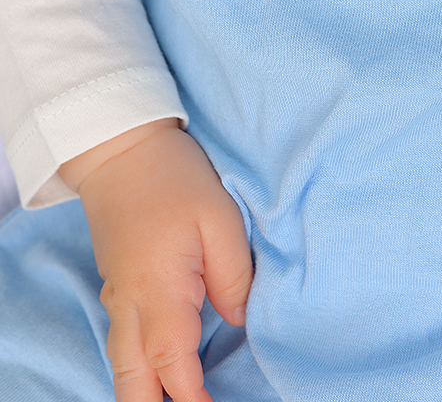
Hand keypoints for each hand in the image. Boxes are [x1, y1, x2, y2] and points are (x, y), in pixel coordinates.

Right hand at [61, 120, 252, 401]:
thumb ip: (234, 276)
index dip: (193, 400)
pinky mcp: (118, 289)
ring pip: (124, 368)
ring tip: (180, 398)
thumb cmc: (174, 177)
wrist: (120, 149)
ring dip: (147, 391)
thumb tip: (241, 320)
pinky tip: (162, 372)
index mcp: (159, 294)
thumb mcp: (219, 217)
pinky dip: (140, 369)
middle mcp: (131, 307)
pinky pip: (123, 346)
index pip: (175, 370)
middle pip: (136, 384)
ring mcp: (119, 300)